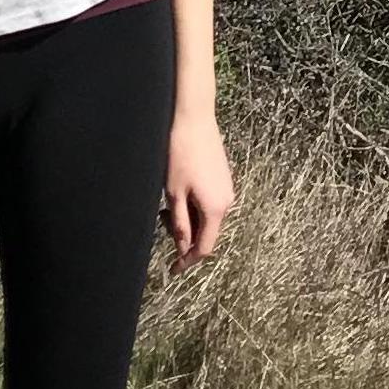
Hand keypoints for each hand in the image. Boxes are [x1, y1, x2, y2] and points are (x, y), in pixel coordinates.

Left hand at [163, 112, 235, 267]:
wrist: (194, 118)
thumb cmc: (180, 154)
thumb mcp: (174, 194)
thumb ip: (180, 224)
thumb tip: (183, 248)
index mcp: (215, 209)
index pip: (204, 247)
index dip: (188, 261)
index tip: (173, 270)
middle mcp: (227, 202)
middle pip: (206, 232)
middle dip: (184, 235)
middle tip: (161, 219)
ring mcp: (227, 189)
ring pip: (207, 217)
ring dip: (188, 219)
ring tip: (167, 204)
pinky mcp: (224, 178)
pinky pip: (210, 203)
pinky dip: (194, 206)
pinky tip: (179, 193)